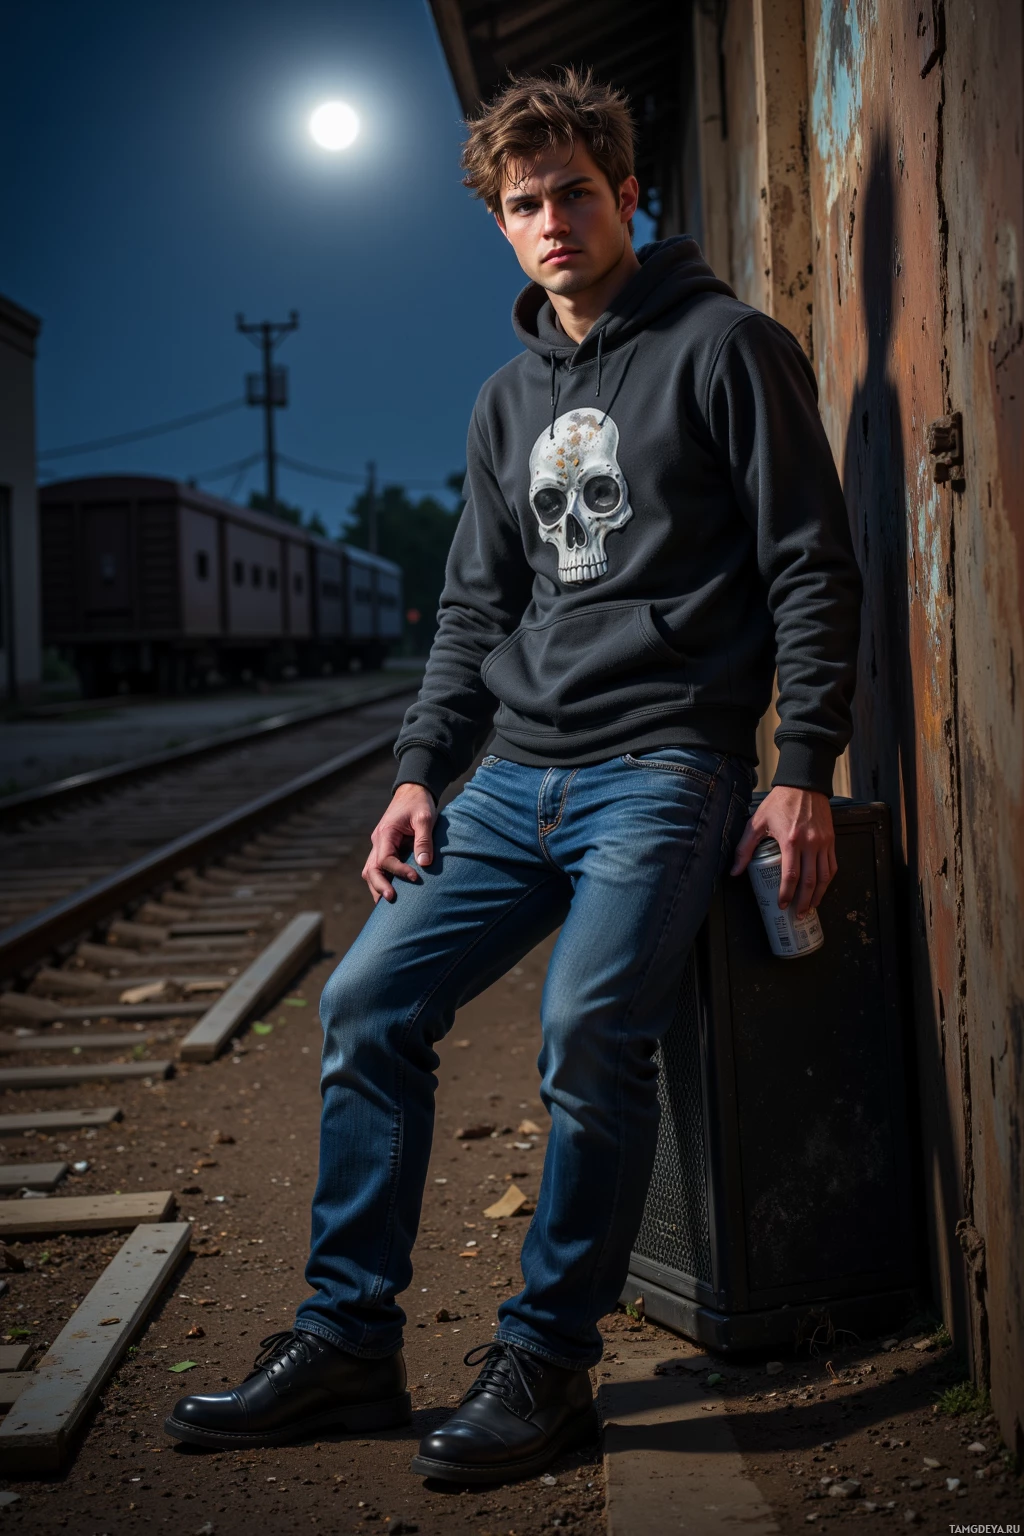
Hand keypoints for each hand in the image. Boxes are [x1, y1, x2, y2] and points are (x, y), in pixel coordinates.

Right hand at [362, 784, 437, 904]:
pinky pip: (379, 868)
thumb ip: (424, 840)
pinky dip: (382, 881)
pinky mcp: (386, 849)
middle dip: (380, 886)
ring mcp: (380, 845)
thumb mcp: (425, 818)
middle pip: (370, 869)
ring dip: (378, 887)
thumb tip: (424, 864)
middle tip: (392, 899)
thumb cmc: (419, 803)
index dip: (399, 870)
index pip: (385, 859)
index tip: (416, 877)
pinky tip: (392, 895)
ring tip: (388, 906)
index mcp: (385, 833)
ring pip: (371, 871)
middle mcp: (378, 841)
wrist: (413, 791)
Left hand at [730, 786, 835, 917]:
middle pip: (810, 881)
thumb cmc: (778, 803)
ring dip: (818, 895)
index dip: (787, 894)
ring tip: (811, 907)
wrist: (803, 784)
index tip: (782, 905)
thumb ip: (745, 848)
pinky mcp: (831, 839)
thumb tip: (734, 871)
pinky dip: (828, 880)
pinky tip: (822, 889)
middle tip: (797, 914)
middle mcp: (810, 843)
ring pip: (825, 876)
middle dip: (804, 902)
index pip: (790, 876)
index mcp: (790, 840)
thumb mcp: (757, 822)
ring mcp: (823, 842)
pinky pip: (832, 865)